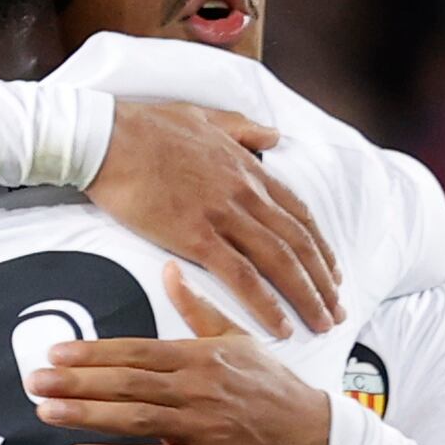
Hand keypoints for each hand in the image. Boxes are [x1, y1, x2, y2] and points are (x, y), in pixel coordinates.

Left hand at [31, 273, 336, 444]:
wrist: (312, 435)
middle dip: (76, 382)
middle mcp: (198, 390)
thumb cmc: (269, 385)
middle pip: (127, 384)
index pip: (138, 352)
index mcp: (202, 357)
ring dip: (85, 415)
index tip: (56, 353)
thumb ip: (197, 308)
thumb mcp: (237, 338)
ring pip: (133, 419)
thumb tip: (169, 270)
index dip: (94, 353)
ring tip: (45, 410)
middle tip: (33, 380)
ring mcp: (200, 428)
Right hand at [87, 98, 341, 339]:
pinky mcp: (194, 236)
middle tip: (337, 310)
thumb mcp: (206, 118)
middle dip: (323, 280)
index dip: (319, 246)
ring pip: (280, 262)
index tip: (330, 272)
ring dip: (306, 297)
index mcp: (248, 169)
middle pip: (298, 243)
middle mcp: (245, 194)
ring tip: (321, 323)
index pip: (298, 214)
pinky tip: (279, 326)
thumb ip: (243, 128)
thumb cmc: (146, 127)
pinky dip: (265, 303)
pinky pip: (240, 276)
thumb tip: (273, 135)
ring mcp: (222, 215)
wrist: (108, 137)